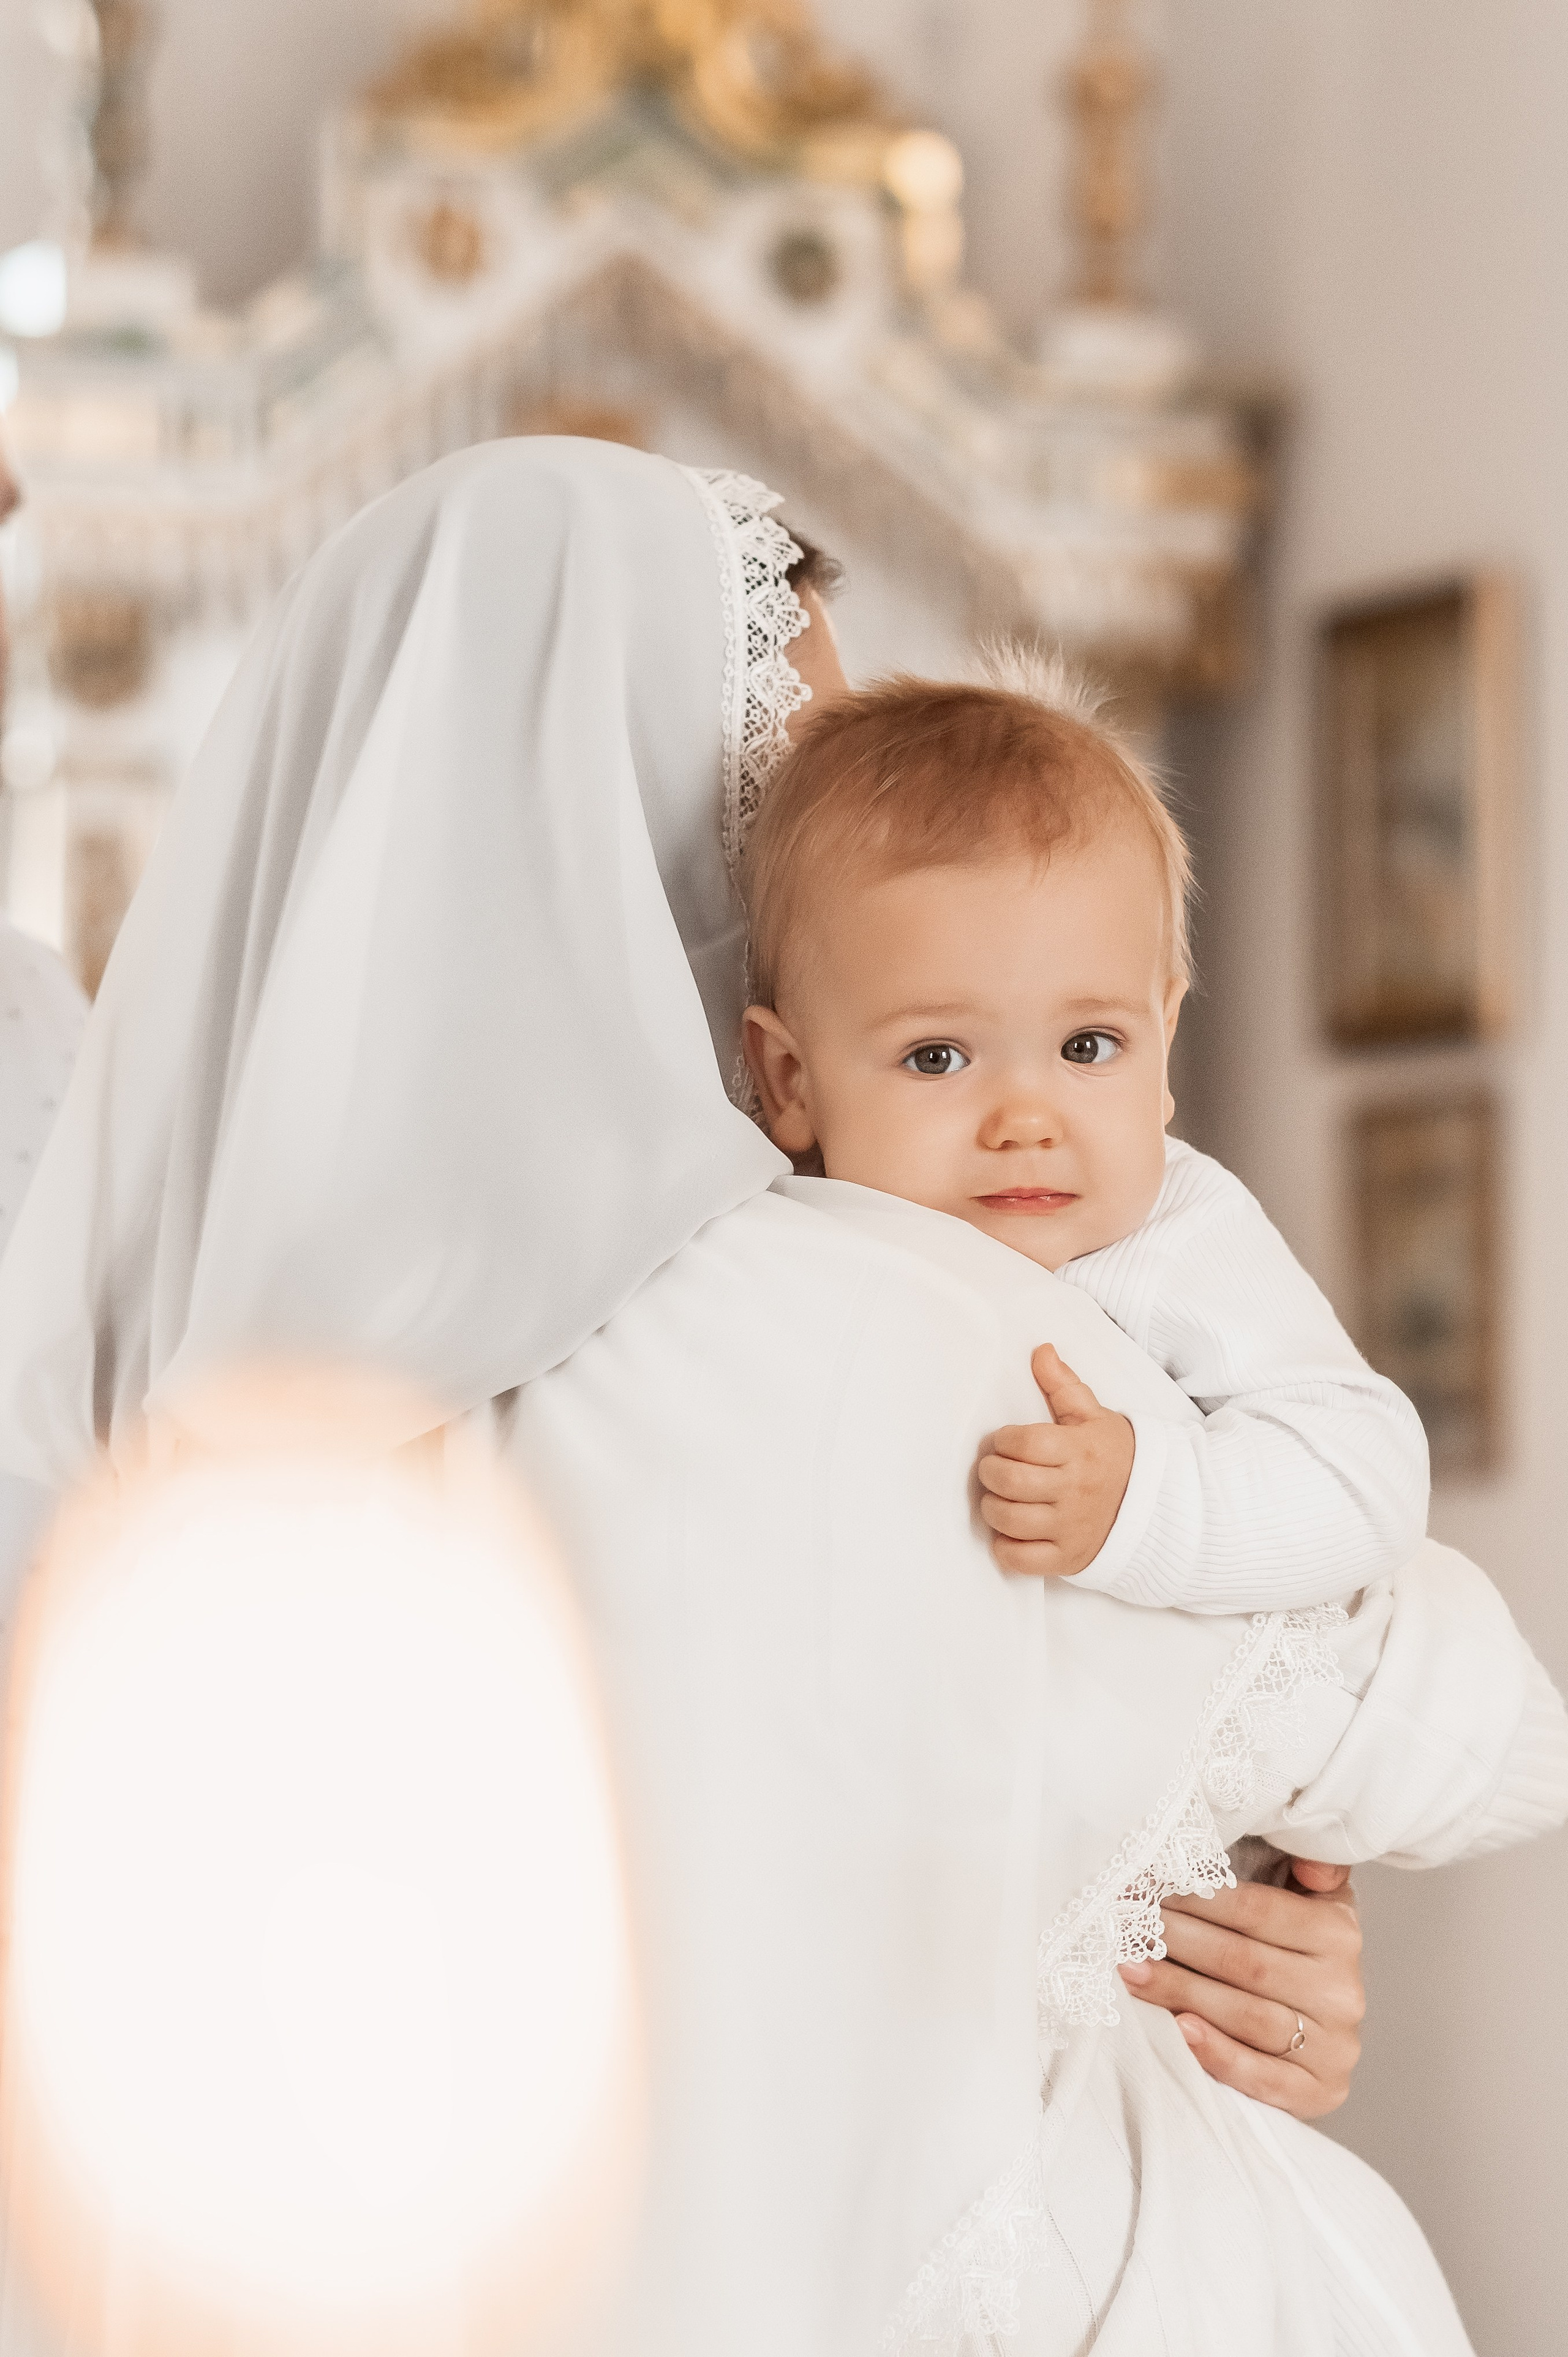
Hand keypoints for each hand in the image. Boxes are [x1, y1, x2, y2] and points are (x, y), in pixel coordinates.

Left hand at [977, 1344, 1134, 1577]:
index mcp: (1080, 1451)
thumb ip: (1063, 1384)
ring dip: (992, 1507)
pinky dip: (1006, 1549)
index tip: (1004, 1441)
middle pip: (1011, 1482)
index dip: (1003, 1440)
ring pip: (1010, 1520)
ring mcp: (1071, 1528)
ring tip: (999, 1497)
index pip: (1025, 1444)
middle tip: (994, 1468)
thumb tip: (1041, 1350)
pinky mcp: (1067, 1558)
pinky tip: (1009, 1532)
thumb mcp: (1094, 1416)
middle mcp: (1075, 1490)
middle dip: (991, 1472)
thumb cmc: (1116, 1457)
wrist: (1159, 1505)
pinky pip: (1022, 1560)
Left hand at [1118, 1859, 1364, 2118]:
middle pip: (1244, 1961)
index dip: (1194, 1897)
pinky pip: (1263, 2076)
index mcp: (1339, 1935)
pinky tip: (1179, 2031)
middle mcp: (1342, 1992)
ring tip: (1130, 1971)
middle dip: (1175, 1941)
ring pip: (1246, 2015)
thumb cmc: (1293, 1955)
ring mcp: (1334, 2048)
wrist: (1321, 2037)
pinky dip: (1218, 2054)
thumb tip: (1311, 1861)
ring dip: (1180, 1991)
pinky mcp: (1320, 2093)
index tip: (1140, 1888)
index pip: (1255, 1910)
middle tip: (1123, 1928)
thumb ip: (1308, 1867)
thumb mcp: (1310, 1901)